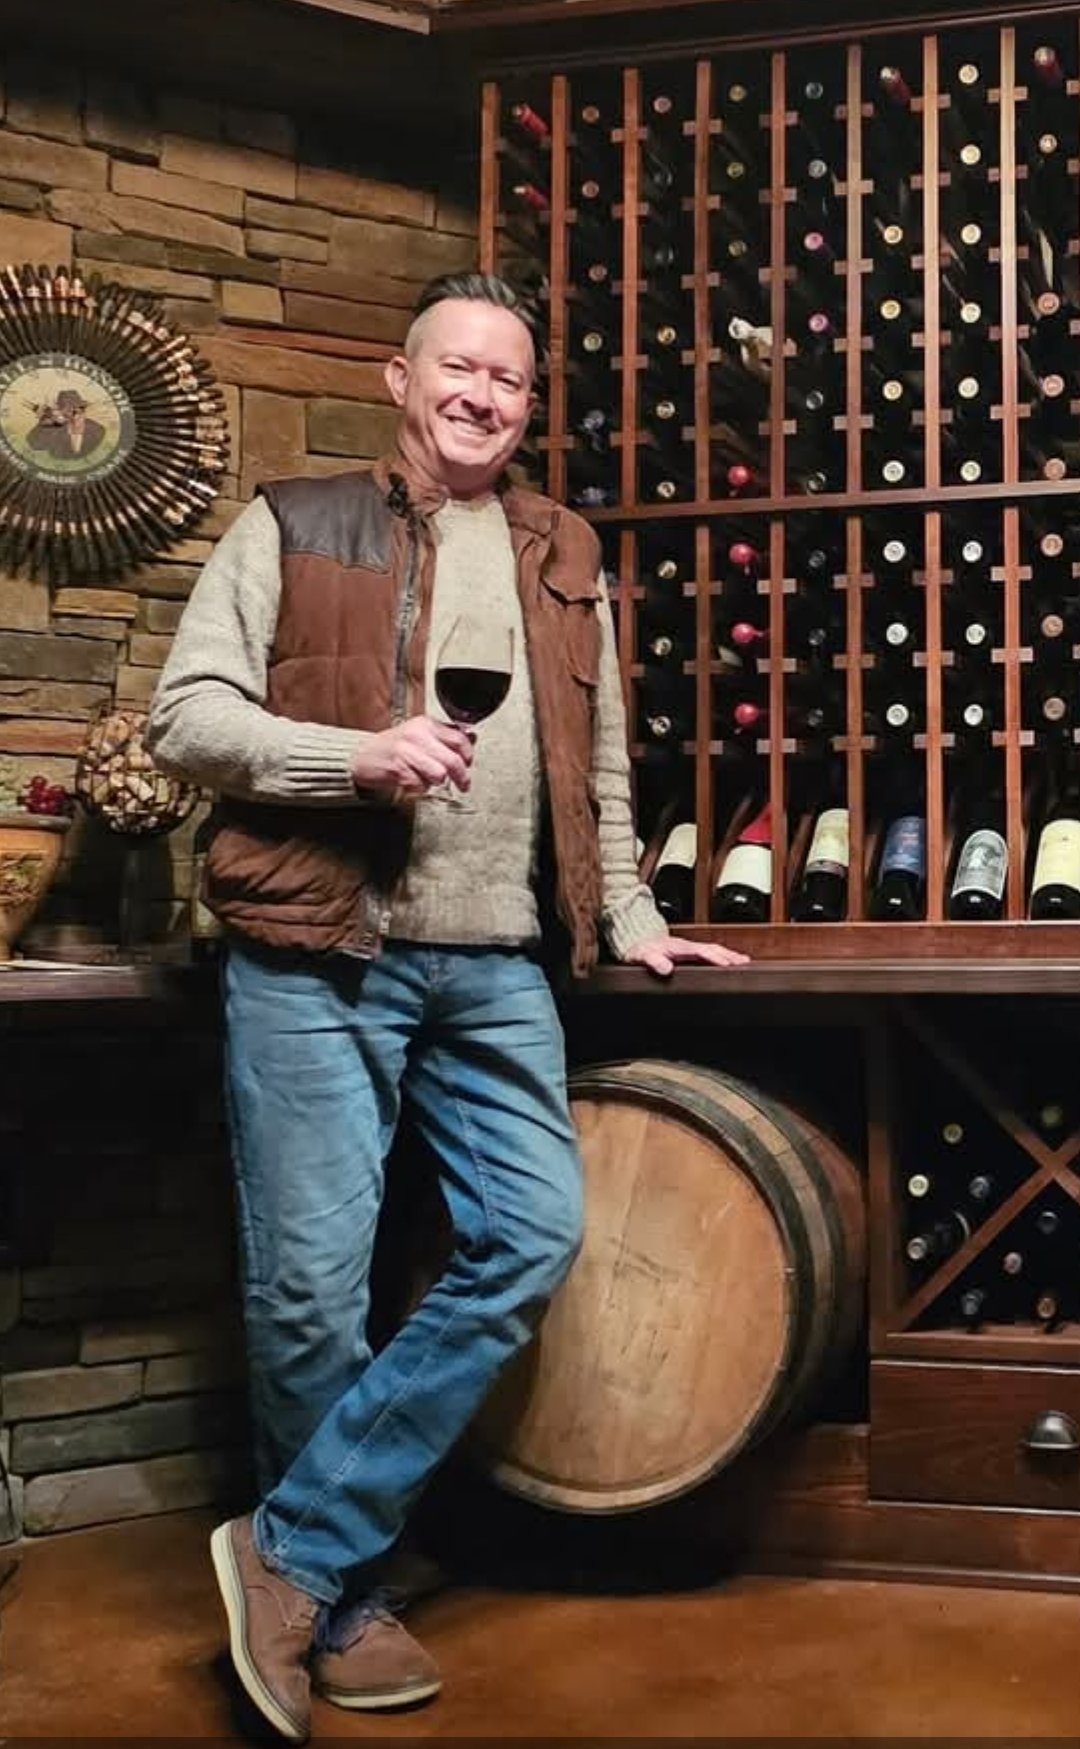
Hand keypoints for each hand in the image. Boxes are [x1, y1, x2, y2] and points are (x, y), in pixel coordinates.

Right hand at [350, 716, 474, 800]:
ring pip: (439, 775)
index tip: (468, 764)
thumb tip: (471, 738)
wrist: (360, 756)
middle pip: (452, 760)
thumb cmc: (391, 747)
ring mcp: (407, 752)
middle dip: (462, 777)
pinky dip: (419, 789)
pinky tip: (412, 782)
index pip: (459, 739)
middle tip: (463, 784)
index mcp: (425, 724)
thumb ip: (443, 736)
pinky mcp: (398, 769)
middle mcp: (417, 736)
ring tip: (426, 778)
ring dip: (435, 782)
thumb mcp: (419, 735)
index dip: (468, 755)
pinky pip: (421, 786)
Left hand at [622, 935, 750, 977]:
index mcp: (678, 947)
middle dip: (729, 955)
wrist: (637, 941)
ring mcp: (689, 948)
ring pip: (713, 949)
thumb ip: (653, 961)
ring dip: (729, 955)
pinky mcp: (690, 951)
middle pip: (712, 949)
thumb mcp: (642, 956)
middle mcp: (686, 946)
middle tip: (744, 964)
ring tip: (744, 962)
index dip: (715, 957)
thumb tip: (666, 969)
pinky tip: (729, 961)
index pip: (701, 951)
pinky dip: (722, 955)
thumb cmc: (641, 950)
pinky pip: (709, 952)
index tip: (727, 964)